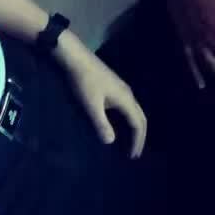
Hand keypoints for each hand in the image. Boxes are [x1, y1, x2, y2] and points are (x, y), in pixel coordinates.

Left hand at [55, 34, 146, 156]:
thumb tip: (111, 142)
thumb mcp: (90, 105)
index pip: (138, 124)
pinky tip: (117, 123)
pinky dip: (127, 119)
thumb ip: (101, 123)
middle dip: (139, 136)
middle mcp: (128, 94)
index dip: (137, 142)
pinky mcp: (113, 86)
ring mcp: (121, 88)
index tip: (132, 157)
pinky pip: (127, 107)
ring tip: (129, 141)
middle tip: (134, 152)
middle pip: (140, 118)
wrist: (74, 57)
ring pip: (134, 111)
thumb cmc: (82, 81)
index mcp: (126, 99)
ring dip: (134, 127)